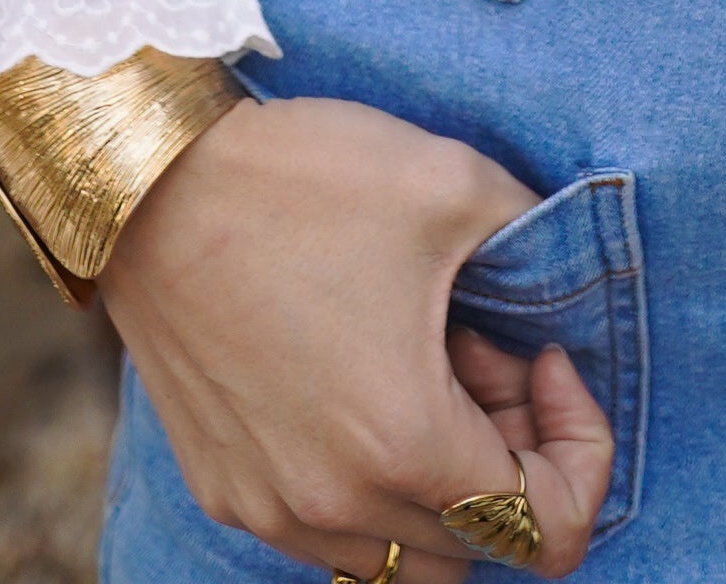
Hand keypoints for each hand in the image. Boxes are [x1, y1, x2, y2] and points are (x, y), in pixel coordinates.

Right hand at [100, 93, 613, 574]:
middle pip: (477, 547)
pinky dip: (370, 482)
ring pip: (402, 555)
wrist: (147, 181)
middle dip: (507, 454)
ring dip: (438, 481)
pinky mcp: (226, 488)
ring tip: (419, 363)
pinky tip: (354, 373)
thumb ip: (541, 244)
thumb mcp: (453, 183)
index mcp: (403, 444)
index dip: (578, 447)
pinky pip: (331, 532)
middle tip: (480, 348)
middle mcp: (335, 502)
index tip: (541, 355)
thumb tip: (567, 287)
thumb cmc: (301, 180)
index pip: (545, 529)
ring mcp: (271, 507)